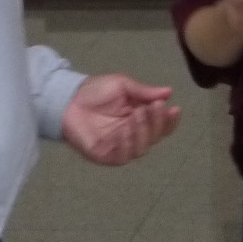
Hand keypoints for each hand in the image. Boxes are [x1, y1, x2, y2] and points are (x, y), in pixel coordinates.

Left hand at [63, 73, 181, 165]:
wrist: (68, 99)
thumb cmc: (95, 91)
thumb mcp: (122, 85)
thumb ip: (144, 92)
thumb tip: (169, 91)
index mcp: (139, 118)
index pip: (161, 125)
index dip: (169, 120)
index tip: (174, 108)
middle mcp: (133, 134)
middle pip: (155, 137)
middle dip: (157, 123)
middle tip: (152, 108)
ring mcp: (120, 146)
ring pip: (142, 148)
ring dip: (143, 132)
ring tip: (137, 115)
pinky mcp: (106, 155)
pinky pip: (123, 156)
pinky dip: (128, 143)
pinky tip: (125, 130)